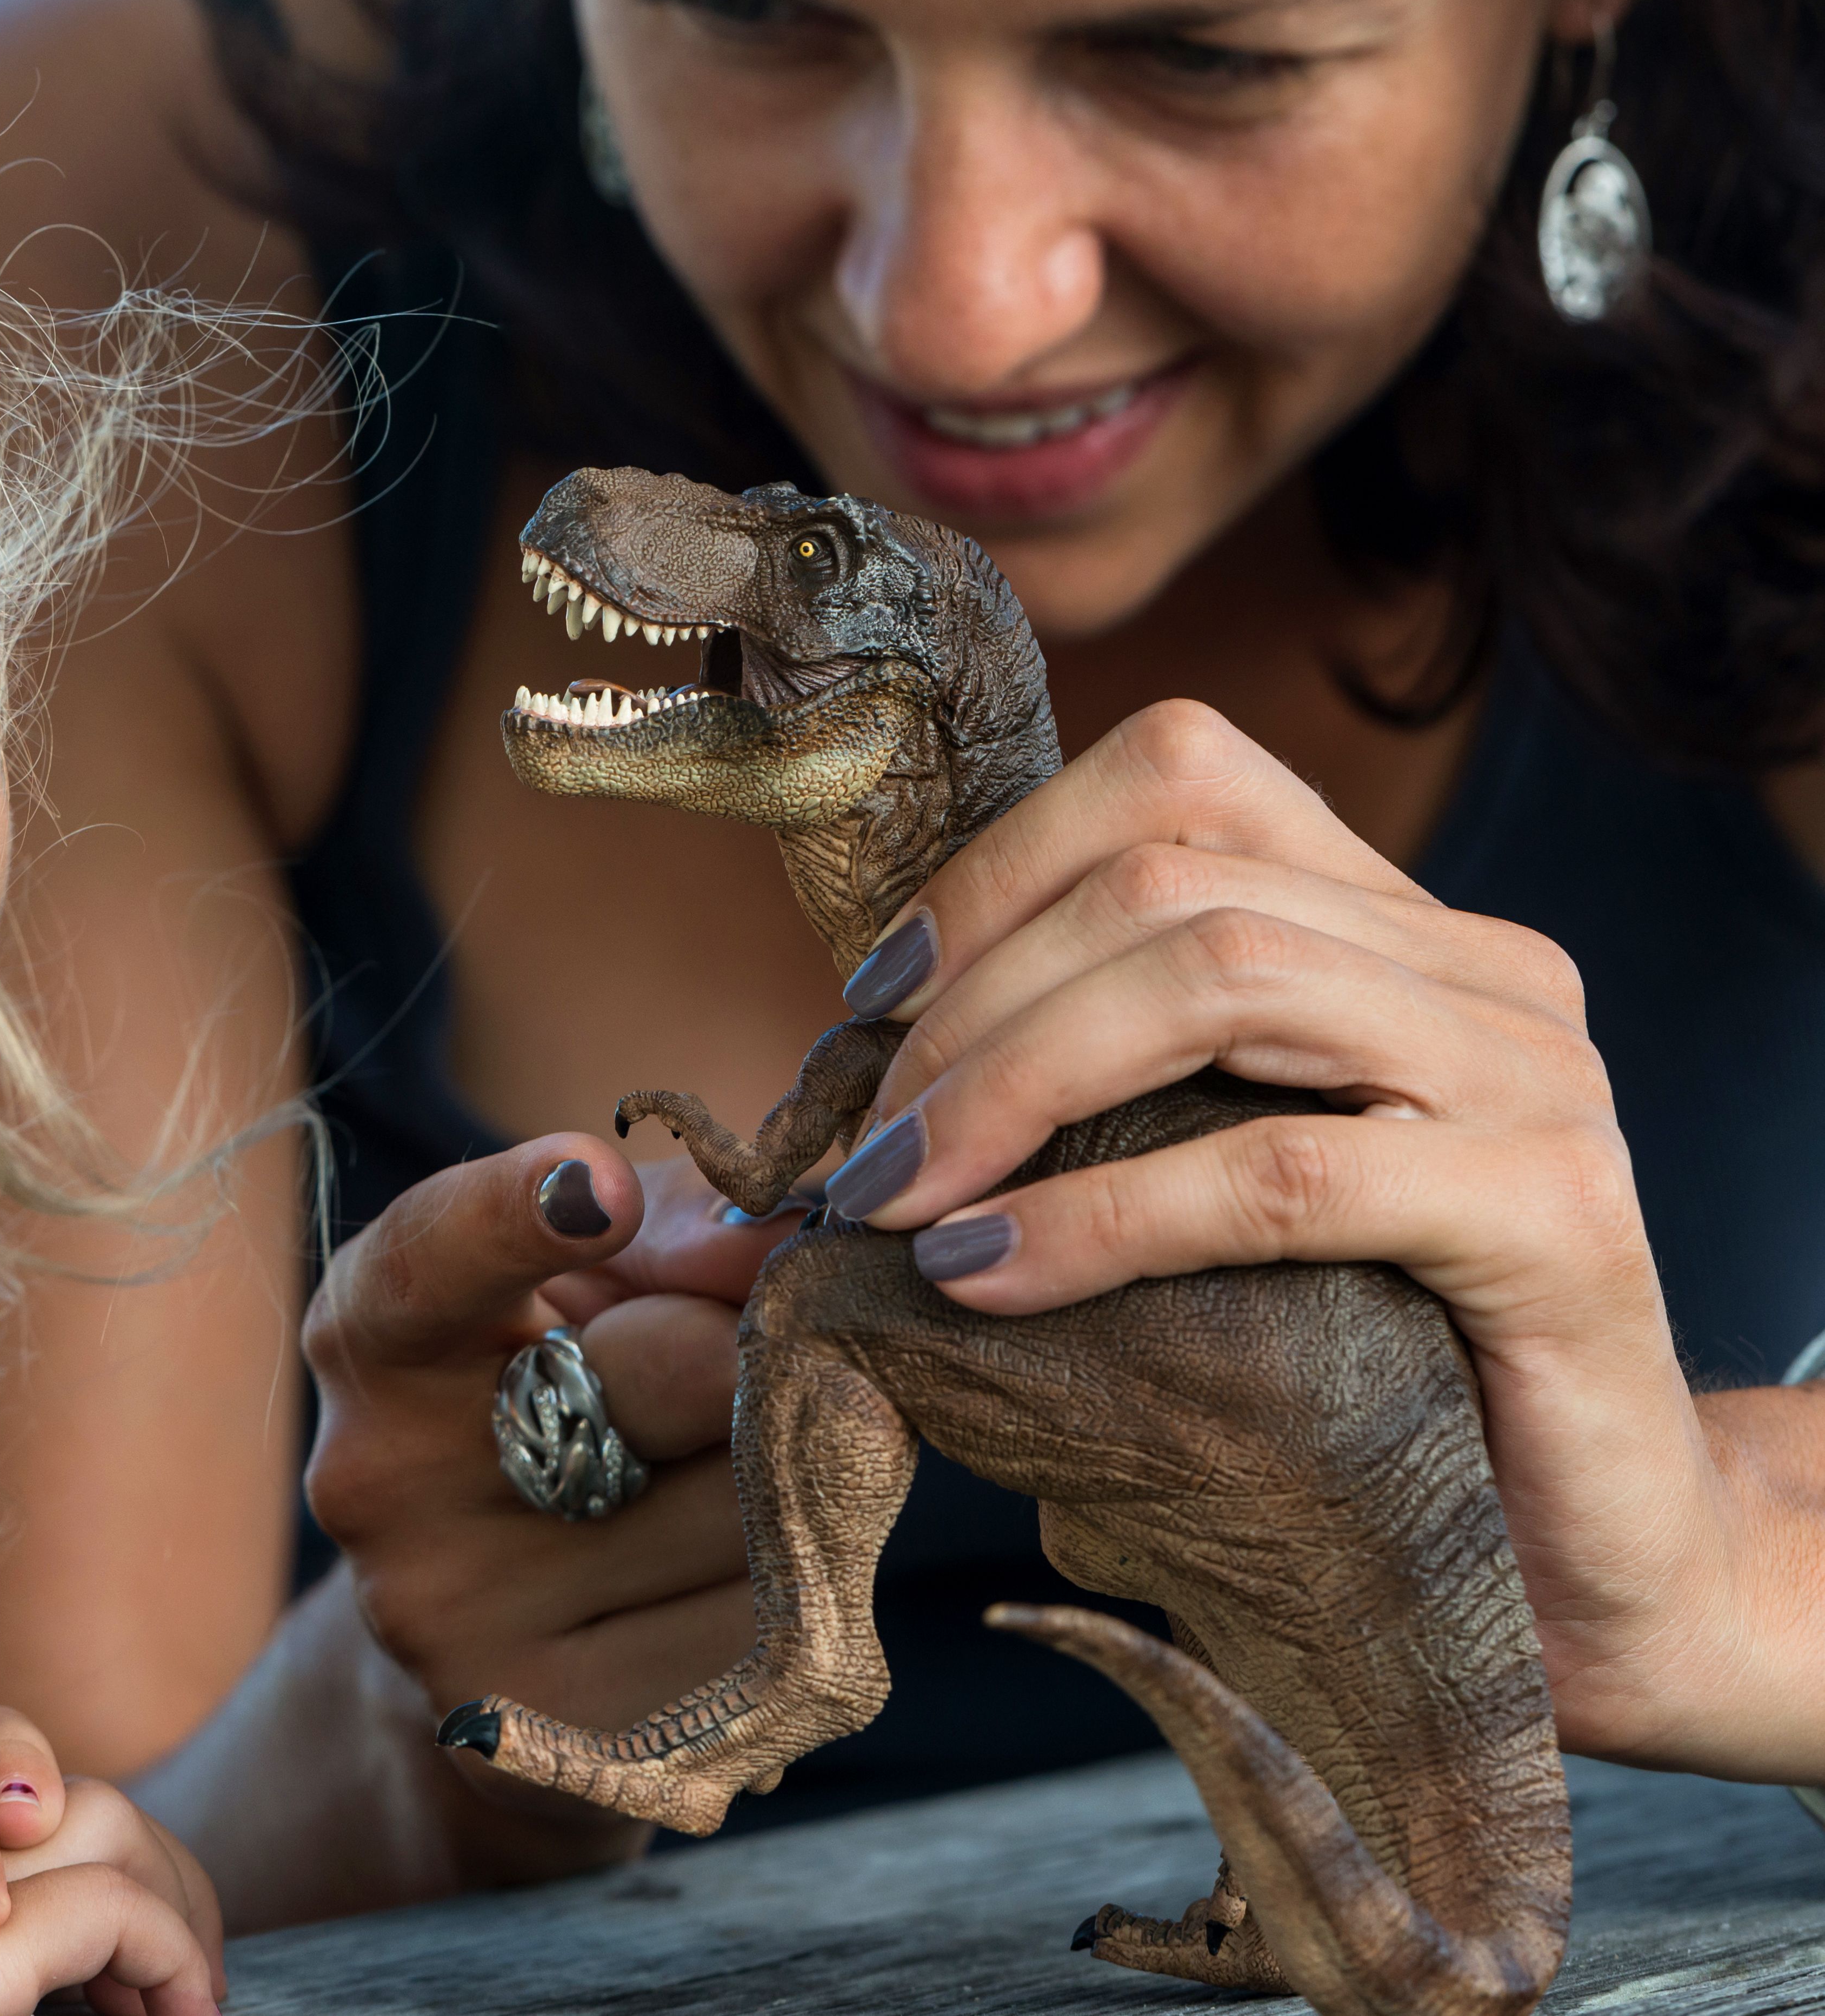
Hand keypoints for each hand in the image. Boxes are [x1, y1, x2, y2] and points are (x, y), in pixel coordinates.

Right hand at [301, 1135, 790, 1872]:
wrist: (503, 1645)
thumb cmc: (567, 1399)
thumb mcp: (594, 1273)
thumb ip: (681, 1222)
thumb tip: (776, 1244)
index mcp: (371, 1336)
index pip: (425, 1264)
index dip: (514, 1216)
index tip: (600, 1189)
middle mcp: (379, 1481)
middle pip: (668, 1372)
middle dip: (767, 1348)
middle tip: (770, 1356)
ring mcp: (454, 1622)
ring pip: (750, 1508)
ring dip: (802, 1476)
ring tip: (742, 1484)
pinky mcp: (556, 1742)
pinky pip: (768, 1633)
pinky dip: (804, 1594)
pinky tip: (746, 1588)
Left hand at [821, 698, 1728, 1766]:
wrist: (1572, 1562)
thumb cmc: (1350, 1381)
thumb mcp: (1189, 1217)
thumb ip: (1055, 1136)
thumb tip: (767, 1179)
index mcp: (1393, 927)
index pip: (1179, 777)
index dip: (998, 871)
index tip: (872, 1001)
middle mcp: (1480, 965)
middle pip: (1169, 881)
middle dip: (973, 1006)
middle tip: (858, 1153)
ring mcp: (1531, 1075)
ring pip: (1220, 981)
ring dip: (1014, 1084)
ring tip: (901, 1205)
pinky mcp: (1552, 1213)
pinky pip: (1278, 1172)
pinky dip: (1102, 1218)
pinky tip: (990, 1277)